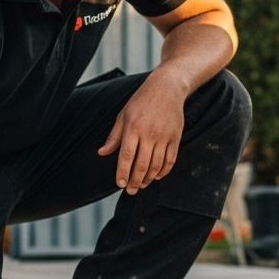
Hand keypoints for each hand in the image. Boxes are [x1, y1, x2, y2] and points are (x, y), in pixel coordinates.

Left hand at [98, 73, 186, 194]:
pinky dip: (164, 171)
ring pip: (156, 165)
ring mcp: (164, 136)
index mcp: (133, 128)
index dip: (122, 173)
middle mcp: (149, 134)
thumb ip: (114, 136)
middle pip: (142, 164)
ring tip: (141, 185)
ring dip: (148, 178)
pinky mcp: (176, 137)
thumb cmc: (142, 101)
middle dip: (135, 181)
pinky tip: (157, 176)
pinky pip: (170, 160)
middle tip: (130, 190)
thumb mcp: (123, 115)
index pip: (126, 156)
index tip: (119, 184)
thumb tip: (102, 153)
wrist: (167, 88)